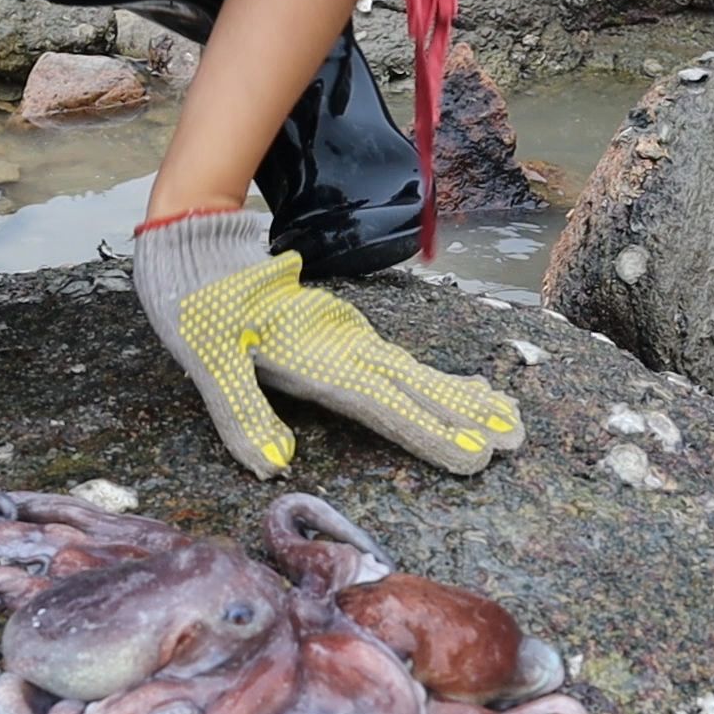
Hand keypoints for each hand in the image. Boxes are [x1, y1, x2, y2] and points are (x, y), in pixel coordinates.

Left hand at [134, 209, 522, 477]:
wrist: (197, 244)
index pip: (383, 404)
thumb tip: (274, 469)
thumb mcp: (208, 357)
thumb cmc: (198, 303)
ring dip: (462, 398)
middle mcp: (343, 347)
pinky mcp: (342, 330)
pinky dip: (436, 381)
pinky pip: (400, 362)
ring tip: (509, 420)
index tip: (474, 455)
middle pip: (415, 387)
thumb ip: (241, 412)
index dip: (428, 432)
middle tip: (516, 441)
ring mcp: (346, 335)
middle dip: (466, 417)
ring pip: (415, 373)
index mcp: (317, 358)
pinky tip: (458, 391)